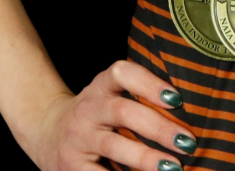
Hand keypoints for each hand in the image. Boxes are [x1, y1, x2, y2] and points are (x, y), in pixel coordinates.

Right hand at [22, 60, 194, 170]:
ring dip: (145, 157)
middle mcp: (87, 108)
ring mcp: (78, 138)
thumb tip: (189, 117)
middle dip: (158, 127)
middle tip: (187, 142)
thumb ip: (140, 100)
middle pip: (122, 111)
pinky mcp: (71, 166)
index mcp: (100, 87)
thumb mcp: (109, 97)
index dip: (148, 83)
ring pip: (112, 144)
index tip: (176, 98)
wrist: (45, 131)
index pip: (121, 73)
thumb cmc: (94, 115)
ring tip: (173, 167)